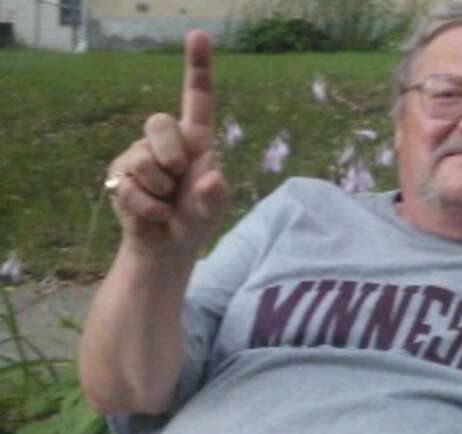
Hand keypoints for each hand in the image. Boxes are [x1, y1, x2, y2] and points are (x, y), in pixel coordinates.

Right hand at [107, 30, 228, 257]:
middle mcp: (165, 141)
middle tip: (178, 179)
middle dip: (171, 155)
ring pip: (143, 159)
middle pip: (159, 122)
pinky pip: (130, 186)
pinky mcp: (119, 174)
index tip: (198, 34)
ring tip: (167, 202)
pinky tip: (154, 214)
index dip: (197, 67)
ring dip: (160, 189)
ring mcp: (138, 155)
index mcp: (195, 140)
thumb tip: (212, 179)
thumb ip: (215, 196)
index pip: (196, 98)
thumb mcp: (213, 210)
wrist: (168, 245)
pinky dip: (148, 207)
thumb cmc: (195, 218)